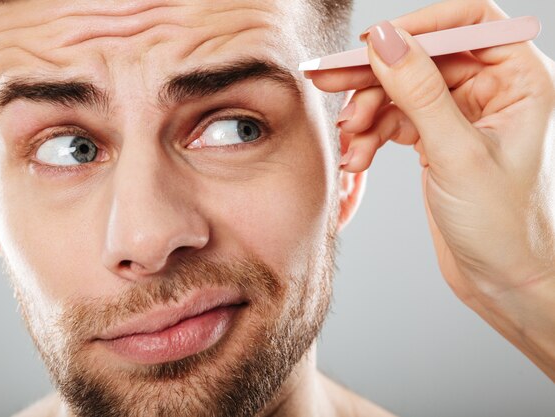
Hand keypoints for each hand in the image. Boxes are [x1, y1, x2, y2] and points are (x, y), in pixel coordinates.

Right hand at [306, 0, 554, 378]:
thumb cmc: (504, 225)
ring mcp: (461, 115)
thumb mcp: (457, 153)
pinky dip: (372, 136)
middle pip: (422, 58)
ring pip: (402, 91)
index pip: (468, 24)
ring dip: (368, 113)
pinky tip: (357, 158)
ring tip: (349, 142)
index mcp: (520, 81)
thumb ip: (420, 92)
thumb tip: (386, 41)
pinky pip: (395, 121)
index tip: (371, 43)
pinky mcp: (437, 140)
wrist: (503, 279)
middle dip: (375, 75)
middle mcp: (492, 91)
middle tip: (327, 80)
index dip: (417, 26)